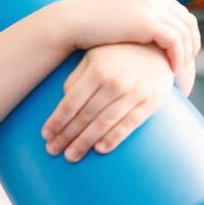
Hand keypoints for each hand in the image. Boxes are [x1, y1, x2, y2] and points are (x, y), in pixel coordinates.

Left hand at [41, 43, 172, 161]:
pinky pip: (129, 124)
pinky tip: (99, 149)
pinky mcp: (151, 102)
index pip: (71, 102)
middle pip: (85, 116)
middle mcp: (115, 83)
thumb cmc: (117, 55)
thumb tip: (63, 99)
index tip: (45, 135)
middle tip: (52, 150)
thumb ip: (76, 78)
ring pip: (104, 123)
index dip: (57, 121)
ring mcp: (134, 93)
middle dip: (67, 136)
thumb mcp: (93, 58)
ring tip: (71, 156)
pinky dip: (114, 138)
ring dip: (85, 142)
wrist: (159, 48)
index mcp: (97, 71)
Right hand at [65, 0, 200, 80]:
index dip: (185, 35)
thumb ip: (133, 20)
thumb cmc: (86, 25)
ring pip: (185, 32)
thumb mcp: (116, 17)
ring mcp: (152, 7)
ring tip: (181, 73)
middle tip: (187, 66)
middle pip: (188, 21)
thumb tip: (142, 37)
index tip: (182, 54)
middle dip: (191, 45)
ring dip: (187, 54)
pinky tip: (173, 70)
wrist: (69, 22)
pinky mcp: (148, 22)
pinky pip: (175, 41)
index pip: (180, 13)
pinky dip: (178, 56)